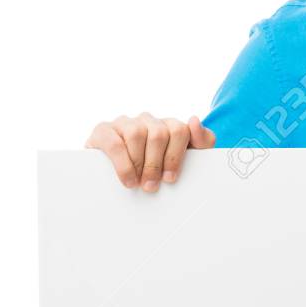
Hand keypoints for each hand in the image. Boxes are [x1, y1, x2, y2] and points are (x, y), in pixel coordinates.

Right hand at [84, 113, 215, 191]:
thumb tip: (194, 120)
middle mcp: (147, 120)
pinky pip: (114, 142)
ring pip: (136, 134)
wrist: (115, 178)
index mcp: (168, 125)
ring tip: (137, 183)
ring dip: (138, 163)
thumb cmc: (157, 170)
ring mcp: (125, 123)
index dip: (175, 156)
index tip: (170, 178)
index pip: (179, 130)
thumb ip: (202, 141)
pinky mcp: (104, 130)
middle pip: (158, 134)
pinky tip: (126, 179)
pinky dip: (122, 163)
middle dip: (156, 164)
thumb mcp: (186, 159)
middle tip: (151, 186)